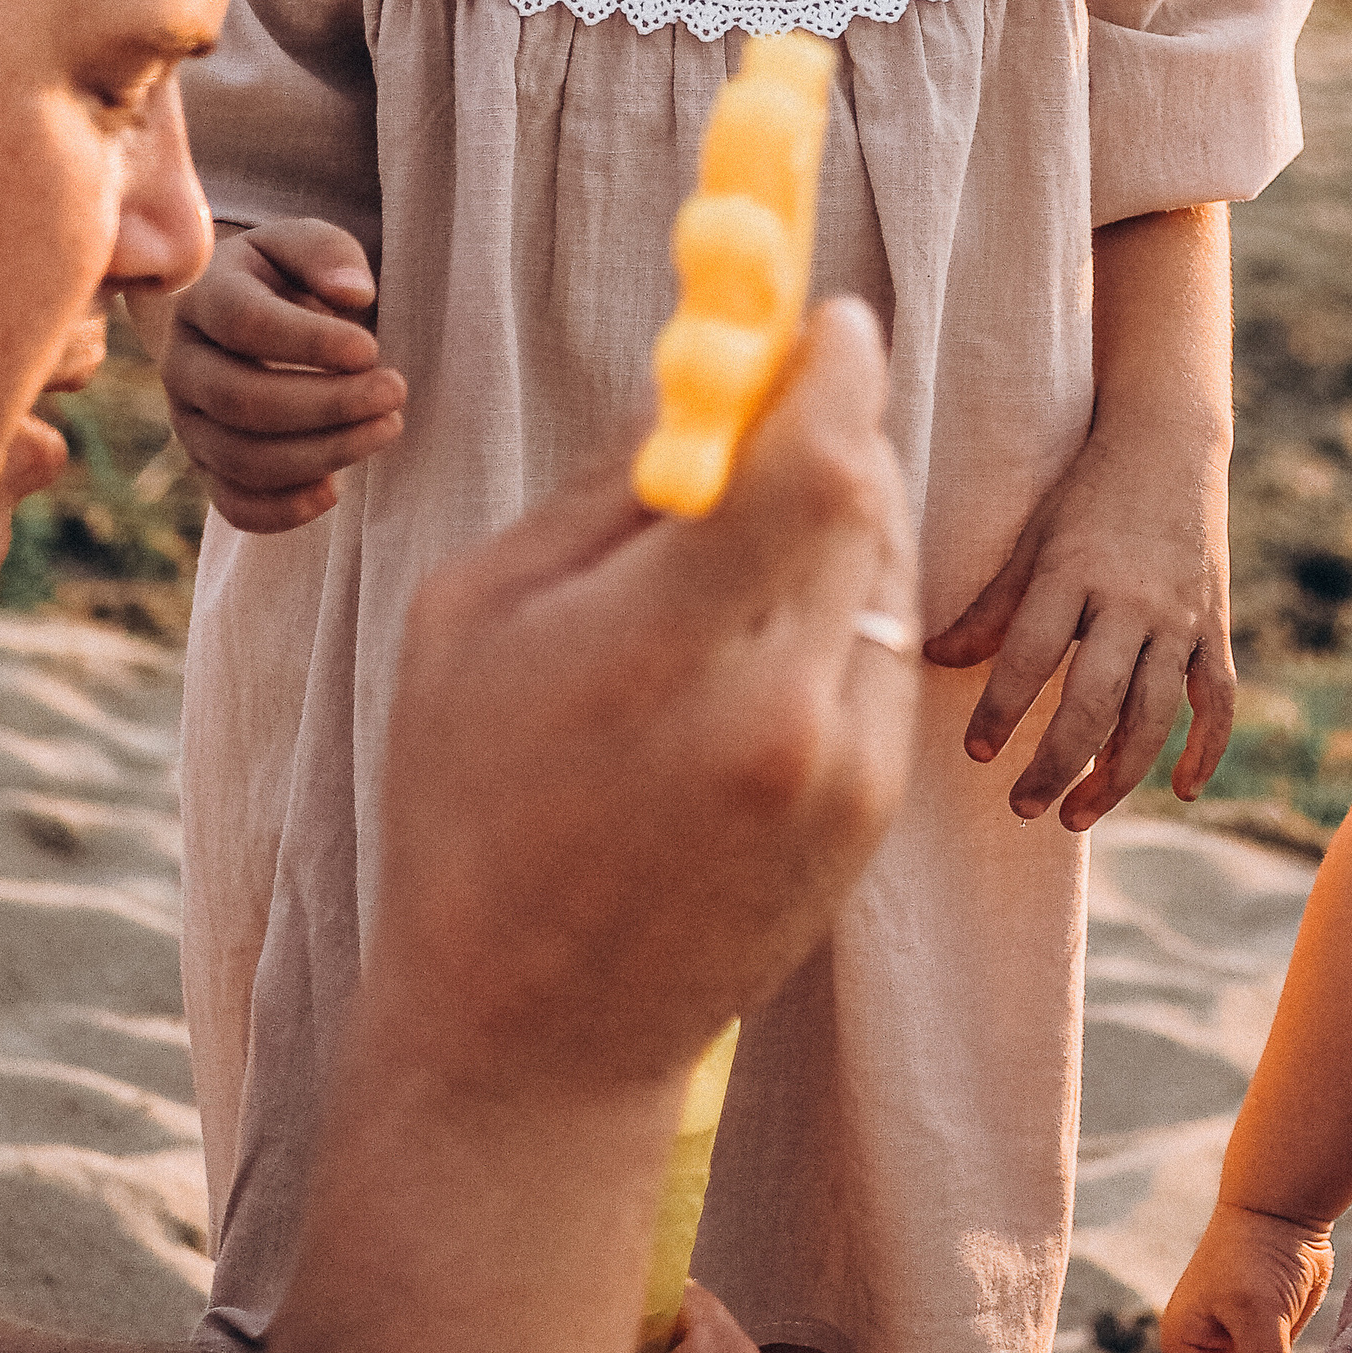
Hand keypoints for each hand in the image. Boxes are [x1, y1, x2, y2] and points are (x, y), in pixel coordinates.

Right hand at [157, 220, 405, 531]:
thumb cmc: (285, 275)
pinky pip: (232, 503)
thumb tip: (355, 294)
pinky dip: (282, 510)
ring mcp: (189, 421)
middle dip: (328, 404)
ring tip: (387, 428)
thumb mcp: (304, 243)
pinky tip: (335, 491)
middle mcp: (183, 364)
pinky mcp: (206, 465)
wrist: (241, 316)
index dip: (309, 342)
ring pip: (241, 457)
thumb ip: (327, 254)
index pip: (245, 324)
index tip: (371, 349)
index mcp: (204, 299)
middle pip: (242, 399)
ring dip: (321, 453)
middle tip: (395, 392)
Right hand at [368, 296, 915, 1100]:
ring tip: (742, 538)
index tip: (829, 313)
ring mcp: (849, 765)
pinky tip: (748, 644)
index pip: (816, 457)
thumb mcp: (479, 614)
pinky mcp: (876, 806)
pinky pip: (879, 648)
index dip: (836, 365)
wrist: (529, 1039)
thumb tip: (706, 389)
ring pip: (884, 567)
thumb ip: (610, 492)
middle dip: (834, 428)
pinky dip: (835, 608)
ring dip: (837, 517)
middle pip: (869, 496)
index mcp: (678, 649)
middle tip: (784, 391)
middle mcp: (792, 707)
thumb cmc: (467, 808)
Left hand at [926, 408, 1236, 827]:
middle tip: (1021, 807)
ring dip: (1117, 774)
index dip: (1002, 707)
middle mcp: (1131, 601)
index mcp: (1073, 572)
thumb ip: (991, 605)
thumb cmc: (1086, 492)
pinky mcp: (1215, 626)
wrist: (1170, 442)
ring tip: (1074, 816)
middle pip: (1095, 700)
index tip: (976, 751)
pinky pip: (1217, 698)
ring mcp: (1180, 617)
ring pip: (1154, 714)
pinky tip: (1184, 791)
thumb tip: (933, 657)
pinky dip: (1207, 747)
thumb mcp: (1034, 540)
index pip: (1032, 653)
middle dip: (1057, 763)